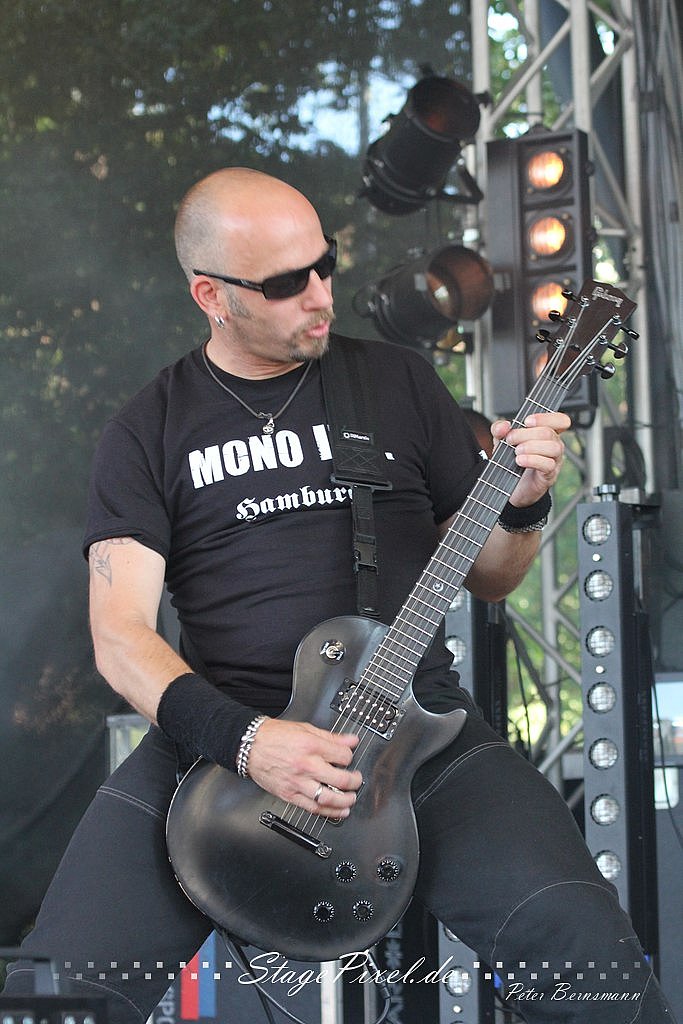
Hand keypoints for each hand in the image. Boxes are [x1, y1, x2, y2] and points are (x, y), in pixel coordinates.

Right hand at [246, 718, 361, 817]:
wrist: (251, 746)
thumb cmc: (274, 736)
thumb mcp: (305, 728)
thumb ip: (331, 737)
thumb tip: (351, 740)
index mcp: (311, 746)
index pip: (343, 756)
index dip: (350, 757)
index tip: (349, 758)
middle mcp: (306, 765)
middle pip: (340, 779)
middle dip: (354, 781)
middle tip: (357, 780)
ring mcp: (297, 782)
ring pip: (328, 798)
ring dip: (345, 801)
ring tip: (351, 799)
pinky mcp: (289, 795)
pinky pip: (312, 808)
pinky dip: (327, 812)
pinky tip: (337, 811)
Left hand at [492, 411, 570, 508]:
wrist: (511, 488)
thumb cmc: (512, 462)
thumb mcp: (502, 442)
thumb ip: (499, 430)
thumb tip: (503, 426)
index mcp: (547, 433)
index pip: (560, 420)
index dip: (546, 417)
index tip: (526, 421)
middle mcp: (554, 445)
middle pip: (549, 432)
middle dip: (526, 433)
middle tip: (510, 440)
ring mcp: (554, 461)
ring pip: (554, 447)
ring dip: (531, 446)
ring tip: (517, 452)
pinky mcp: (549, 475)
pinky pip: (548, 464)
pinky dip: (532, 460)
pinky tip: (520, 461)